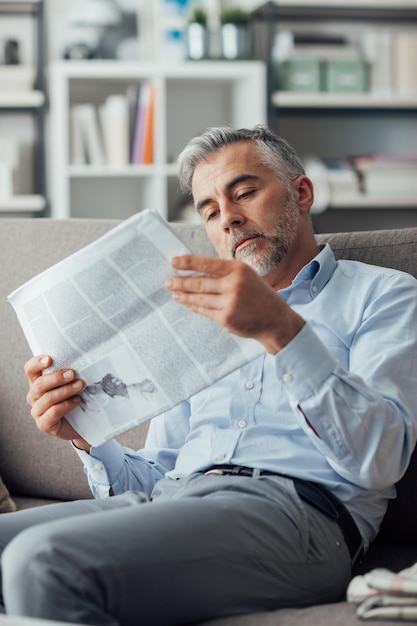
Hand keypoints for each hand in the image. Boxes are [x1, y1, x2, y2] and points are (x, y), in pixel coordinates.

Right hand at [25, 355, 90, 450]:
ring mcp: (37, 411)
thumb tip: (82, 359)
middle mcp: (34, 396)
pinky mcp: (44, 424)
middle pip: (39, 384)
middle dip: (56, 378)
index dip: (37, 363)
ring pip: (47, 398)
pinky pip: (53, 412)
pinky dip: (66, 405)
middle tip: (72, 374)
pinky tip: (77, 401)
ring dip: (65, 390)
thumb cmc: (75, 398)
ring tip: (80, 386)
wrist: (81, 423)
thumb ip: (69, 372)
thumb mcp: (71, 383)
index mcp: (38, 382)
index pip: (30, 369)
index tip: (50, 359)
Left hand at [165, 255, 304, 353]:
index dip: (188, 263)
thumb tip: (195, 272)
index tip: (173, 262)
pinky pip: (204, 311)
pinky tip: (187, 303)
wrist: (275, 320)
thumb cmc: (258, 295)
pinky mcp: (226, 318)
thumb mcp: (246, 276)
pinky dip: (194, 306)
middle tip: (168, 282)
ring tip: (174, 293)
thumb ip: (224, 273)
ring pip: (199, 298)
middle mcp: (234, 284)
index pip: (207, 263)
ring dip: (184, 296)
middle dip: (180, 282)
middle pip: (200, 282)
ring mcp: (230, 302)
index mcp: (238, 269)